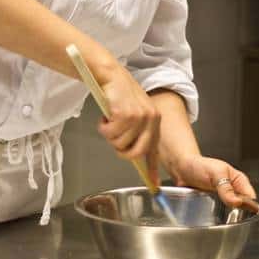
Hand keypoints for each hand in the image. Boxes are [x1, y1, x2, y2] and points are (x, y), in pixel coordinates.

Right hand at [97, 65, 160, 183]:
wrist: (110, 74)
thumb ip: (137, 132)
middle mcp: (151, 120)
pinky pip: (110, 134)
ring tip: (109, 120)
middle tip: (113, 140)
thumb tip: (133, 154)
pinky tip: (105, 116)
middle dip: (121, 151)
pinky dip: (103, 128)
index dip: (153, 170)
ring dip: (109, 135)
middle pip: (136, 153)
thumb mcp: (134, 113)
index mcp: (155, 121)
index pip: (154, 150)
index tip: (153, 184)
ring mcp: (139, 117)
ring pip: (119, 144)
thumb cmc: (119, 94)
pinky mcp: (126, 114)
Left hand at [168, 153, 258, 213]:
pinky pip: (220, 217)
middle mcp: (234, 192)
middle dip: (237, 216)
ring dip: (226, 219)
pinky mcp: (214, 207)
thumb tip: (237, 202)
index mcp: (239, 181)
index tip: (237, 211)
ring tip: (218, 219)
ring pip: (232, 215)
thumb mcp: (215, 172)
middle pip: (243, 210)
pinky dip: (217, 220)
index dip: (248, 208)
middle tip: (226, 216)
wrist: (181, 169)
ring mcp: (224, 201)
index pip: (251, 199)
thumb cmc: (199, 166)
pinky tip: (211, 220)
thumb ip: (226, 187)